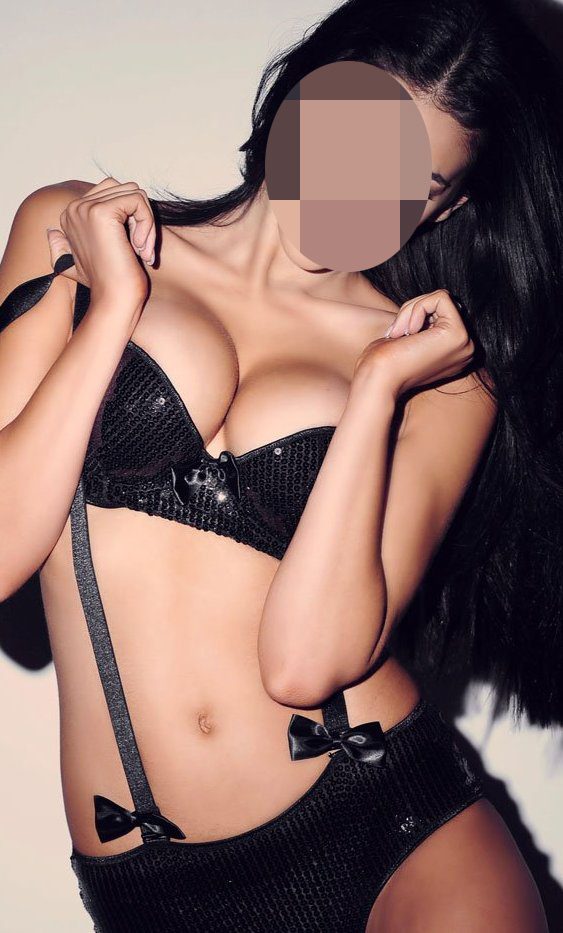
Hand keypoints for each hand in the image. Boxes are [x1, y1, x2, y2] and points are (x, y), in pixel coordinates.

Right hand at [45, 176, 156, 308]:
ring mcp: (86, 208)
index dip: (131, 217)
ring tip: (142, 249)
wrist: (112, 300)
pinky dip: (148, 223)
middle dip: (141, 216)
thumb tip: (51, 233)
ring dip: (147, 221)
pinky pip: (138, 201)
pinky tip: (141, 248)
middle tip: (142, 248)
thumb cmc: (103, 285)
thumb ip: (63, 249)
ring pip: (134, 193)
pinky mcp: (102, 212)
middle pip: (125, 189)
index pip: (113, 193)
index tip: (134, 248)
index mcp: (71, 215)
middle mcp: (75, 208)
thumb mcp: (78, 265)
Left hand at [353, 288, 475, 397]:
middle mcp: (465, 350)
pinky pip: (441, 297)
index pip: (442, 312)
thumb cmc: (383, 362)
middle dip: (413, 309)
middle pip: (443, 304)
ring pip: (442, 299)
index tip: (398, 333)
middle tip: (396, 332)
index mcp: (454, 353)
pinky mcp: (458, 335)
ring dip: (412, 309)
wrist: (378, 380)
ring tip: (399, 333)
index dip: (416, 315)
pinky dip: (417, 307)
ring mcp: (465, 344)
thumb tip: (440, 299)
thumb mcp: (409, 338)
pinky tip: (408, 332)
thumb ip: (427, 322)